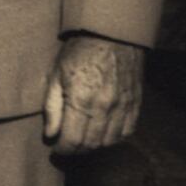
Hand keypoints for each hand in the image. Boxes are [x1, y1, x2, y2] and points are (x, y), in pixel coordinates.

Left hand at [41, 35, 144, 152]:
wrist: (112, 35)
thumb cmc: (78, 52)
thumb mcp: (56, 75)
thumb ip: (52, 107)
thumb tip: (50, 134)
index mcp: (82, 101)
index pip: (72, 141)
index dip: (62, 150)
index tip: (56, 148)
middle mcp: (105, 108)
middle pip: (91, 145)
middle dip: (76, 150)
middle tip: (66, 146)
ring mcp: (123, 107)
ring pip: (109, 142)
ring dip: (94, 146)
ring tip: (82, 140)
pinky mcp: (135, 104)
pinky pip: (127, 132)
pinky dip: (114, 138)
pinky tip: (103, 133)